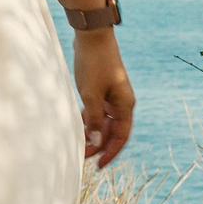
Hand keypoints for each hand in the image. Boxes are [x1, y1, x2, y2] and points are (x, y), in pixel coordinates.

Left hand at [72, 28, 134, 167]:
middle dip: (99, 145)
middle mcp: (121, 103)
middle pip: (112, 131)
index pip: (120, 137)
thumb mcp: (90, 94)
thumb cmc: (93, 64)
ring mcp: (111, 96)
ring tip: (79, 146)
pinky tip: (78, 127)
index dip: (110, 153)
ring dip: (93, 134)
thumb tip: (96, 142)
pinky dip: (89, 121)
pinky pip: (98, 112)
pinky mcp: (101, 90)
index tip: (99, 166)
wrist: (92, 37)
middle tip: (83, 158)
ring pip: (104, 122)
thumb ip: (94, 119)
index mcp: (124, 105)